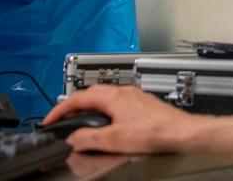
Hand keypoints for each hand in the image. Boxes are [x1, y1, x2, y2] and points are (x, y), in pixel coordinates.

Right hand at [43, 85, 197, 153]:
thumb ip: (89, 138)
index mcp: (113, 97)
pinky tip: (108, 120)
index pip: (78, 97)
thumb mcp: (114, 140)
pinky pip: (117, 101)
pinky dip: (105, 109)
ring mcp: (135, 96)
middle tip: (62, 118)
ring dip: (90, 106)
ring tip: (81, 119)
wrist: (181, 132)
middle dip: (74, 105)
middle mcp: (124, 91)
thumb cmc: (154, 132)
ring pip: (105, 96)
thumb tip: (73, 139)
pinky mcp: (144, 103)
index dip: (60, 109)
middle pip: (91, 93)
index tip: (50, 119)